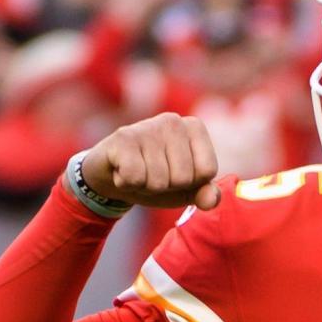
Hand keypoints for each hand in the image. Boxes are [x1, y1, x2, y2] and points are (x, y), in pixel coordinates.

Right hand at [81, 113, 220, 209]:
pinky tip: (121, 169)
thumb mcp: (186, 190)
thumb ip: (206, 195)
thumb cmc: (155, 178)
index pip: (207, 171)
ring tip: (137, 170)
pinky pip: (134, 178)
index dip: (190, 183)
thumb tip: (211, 200)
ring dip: (145, 186)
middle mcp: (174, 121)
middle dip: (166, 186)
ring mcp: (148, 126)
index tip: (175, 173)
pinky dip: (126, 183)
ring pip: (158, 181)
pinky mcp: (123, 137)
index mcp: (195, 128)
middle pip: (183, 178)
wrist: (110, 175)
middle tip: (151, 173)